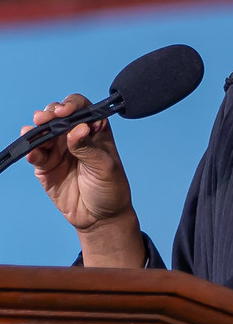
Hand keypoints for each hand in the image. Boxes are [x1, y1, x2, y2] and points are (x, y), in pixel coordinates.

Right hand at [23, 94, 144, 266]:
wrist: (101, 217)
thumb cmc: (111, 188)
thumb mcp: (105, 166)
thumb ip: (88, 148)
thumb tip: (77, 128)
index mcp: (95, 130)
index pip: (82, 108)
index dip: (72, 105)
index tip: (65, 111)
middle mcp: (75, 136)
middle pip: (57, 116)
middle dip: (49, 113)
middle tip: (45, 118)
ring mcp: (59, 151)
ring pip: (43, 133)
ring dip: (36, 129)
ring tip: (33, 130)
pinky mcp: (46, 167)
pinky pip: (35, 155)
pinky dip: (31, 151)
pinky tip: (33, 152)